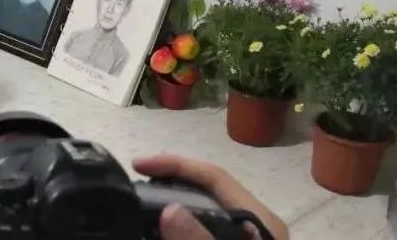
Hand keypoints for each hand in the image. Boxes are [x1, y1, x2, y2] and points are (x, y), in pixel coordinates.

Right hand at [133, 154, 288, 239]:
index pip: (214, 175)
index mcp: (260, 219)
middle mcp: (252, 222)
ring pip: (200, 208)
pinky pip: (201, 227)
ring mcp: (242, 235)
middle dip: (169, 180)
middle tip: (136, 181)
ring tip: (141, 202)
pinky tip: (157, 228)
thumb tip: (169, 211)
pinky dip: (178, 226)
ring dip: (170, 202)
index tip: (139, 165)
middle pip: (205, 189)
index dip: (175, 164)